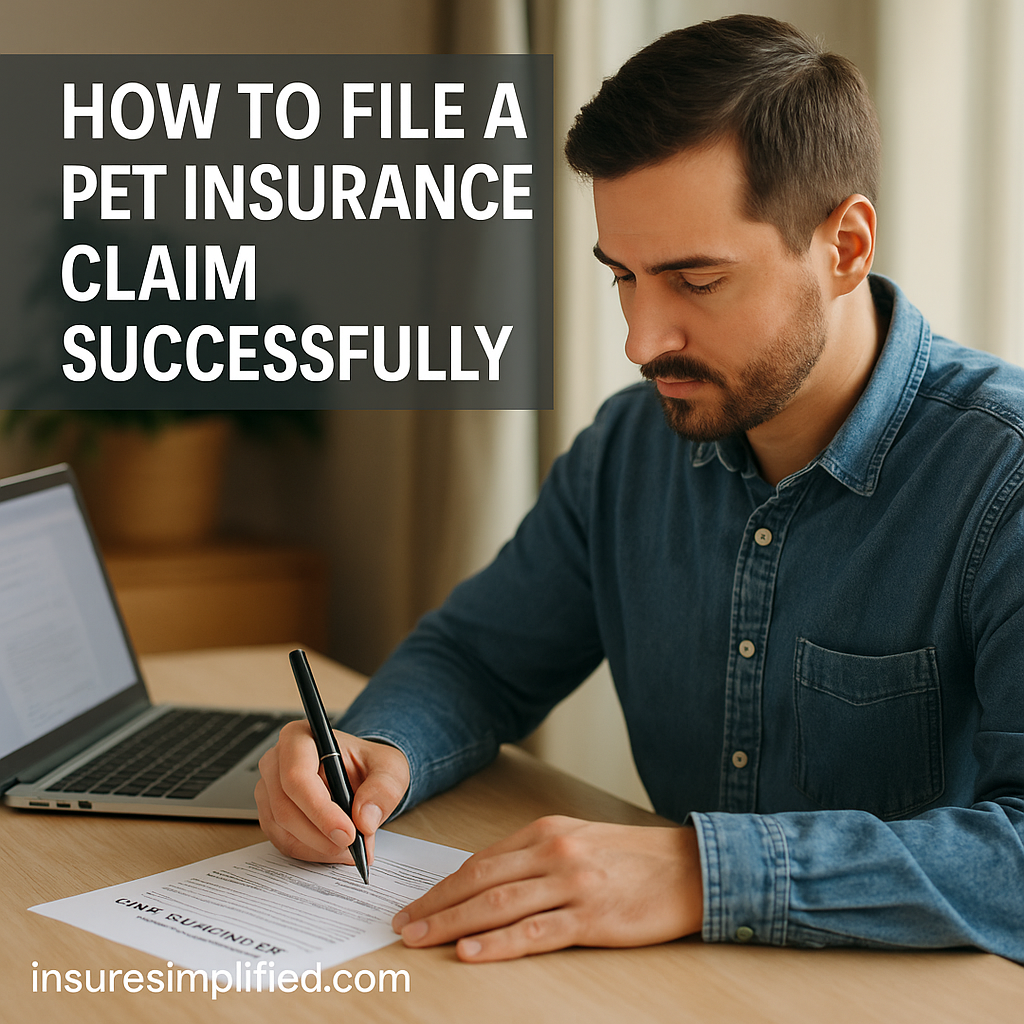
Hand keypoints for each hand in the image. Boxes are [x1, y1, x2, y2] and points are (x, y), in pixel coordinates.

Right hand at [255, 720, 409, 864]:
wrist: (359, 775)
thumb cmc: (368, 764)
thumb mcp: (390, 768)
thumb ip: (383, 789)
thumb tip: (364, 819)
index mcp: (300, 737)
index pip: (297, 776)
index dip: (320, 809)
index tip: (347, 833)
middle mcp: (276, 761)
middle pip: (285, 807)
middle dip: (321, 835)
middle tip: (353, 848)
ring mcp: (268, 789)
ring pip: (282, 829)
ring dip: (318, 847)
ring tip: (350, 848)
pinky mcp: (269, 814)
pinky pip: (282, 842)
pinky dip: (310, 852)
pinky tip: (334, 849)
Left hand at [391, 814, 702, 961]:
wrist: (688, 867)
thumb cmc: (630, 857)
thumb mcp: (577, 840)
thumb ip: (534, 856)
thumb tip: (485, 880)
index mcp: (544, 832)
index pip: (480, 861)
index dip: (443, 885)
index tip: (416, 903)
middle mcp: (552, 852)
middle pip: (480, 882)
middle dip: (436, 905)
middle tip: (403, 926)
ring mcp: (571, 884)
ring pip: (498, 905)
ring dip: (453, 924)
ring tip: (421, 940)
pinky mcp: (591, 916)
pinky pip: (535, 932)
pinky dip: (499, 943)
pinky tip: (472, 952)